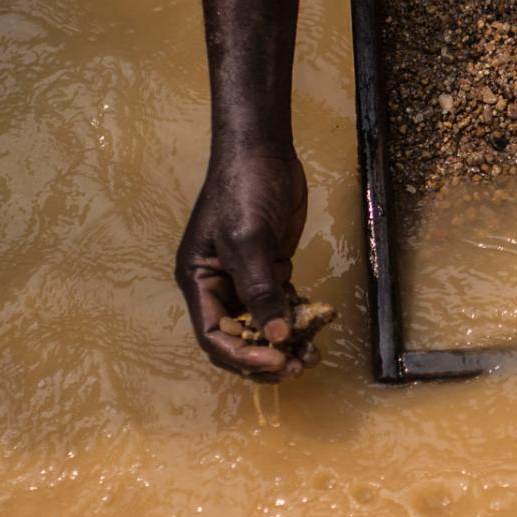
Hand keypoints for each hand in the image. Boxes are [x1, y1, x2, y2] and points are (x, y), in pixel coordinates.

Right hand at [177, 139, 309, 379]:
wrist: (263, 150)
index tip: (275, 360)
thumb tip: (275, 338)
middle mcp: (218, 286)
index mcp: (199, 281)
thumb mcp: (248, 240)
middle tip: (296, 367)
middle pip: (238, 338)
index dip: (241, 356)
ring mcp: (245, 278)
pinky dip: (297, 321)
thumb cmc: (243, 190)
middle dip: (264, 356)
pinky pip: (281, 306)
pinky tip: (317, 331)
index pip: (213, 336)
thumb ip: (260, 290)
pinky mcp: (271, 268)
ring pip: (262, 326)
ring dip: (284, 344)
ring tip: (311, 357)